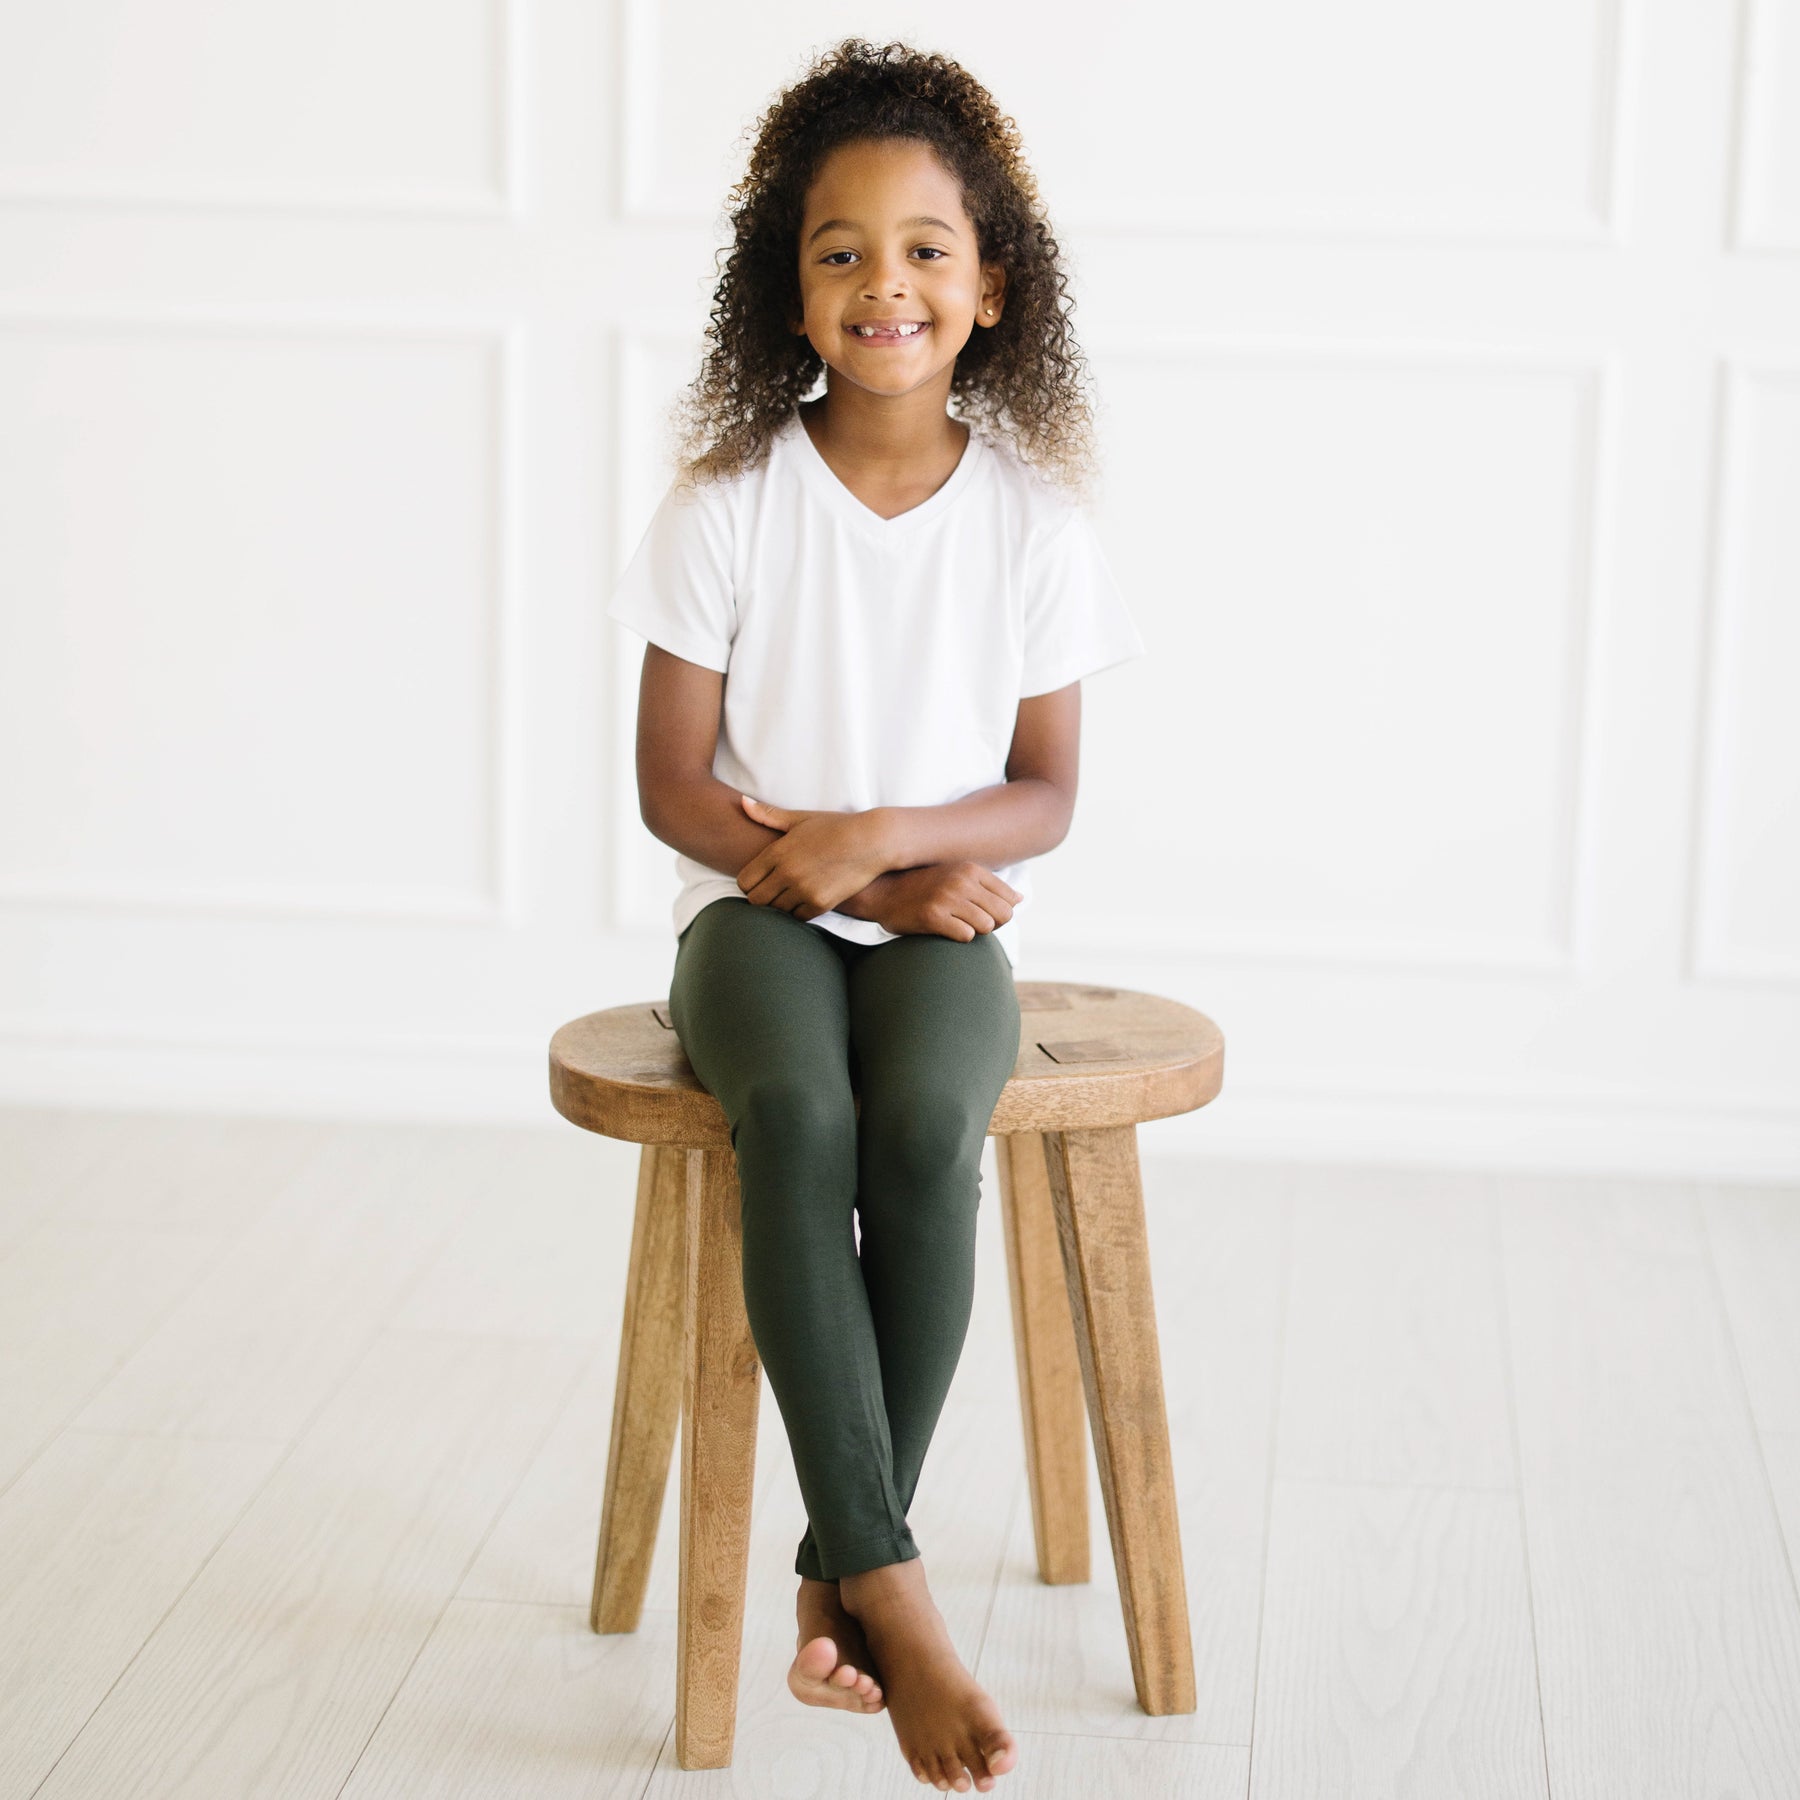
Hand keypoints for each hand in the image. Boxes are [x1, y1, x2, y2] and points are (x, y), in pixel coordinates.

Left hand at [734, 795, 893, 919]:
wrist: (872, 841)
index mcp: (778, 852)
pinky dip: (799, 911)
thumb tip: (741, 802)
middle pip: (756, 900)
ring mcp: (804, 890)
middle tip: (772, 890)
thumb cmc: (836, 827)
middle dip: (761, 896)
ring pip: (776, 911)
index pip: (745, 880)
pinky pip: (798, 917)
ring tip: (790, 893)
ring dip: (781, 904)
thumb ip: (769, 815)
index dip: (748, 882)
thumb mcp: (801, 818)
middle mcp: (787, 873)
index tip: (759, 880)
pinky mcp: (821, 903)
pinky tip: (806, 898)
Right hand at [850, 862, 1022, 941]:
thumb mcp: (956, 874)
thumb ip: (988, 884)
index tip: (983, 912)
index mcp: (971, 869)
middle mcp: (961, 881)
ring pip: (987, 926)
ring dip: (975, 930)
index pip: (1010, 899)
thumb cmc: (923, 885)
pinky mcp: (933, 917)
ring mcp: (947, 898)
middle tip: (971, 921)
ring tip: (956, 923)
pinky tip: (944, 928)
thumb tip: (1020, 899)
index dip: (1000, 911)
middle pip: (1003, 915)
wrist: (883, 891)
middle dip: (992, 924)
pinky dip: (959, 936)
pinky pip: (966, 936)